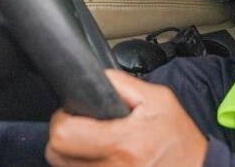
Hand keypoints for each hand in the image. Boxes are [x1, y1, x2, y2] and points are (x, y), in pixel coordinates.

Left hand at [46, 69, 208, 166]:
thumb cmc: (178, 137)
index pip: (63, 135)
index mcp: (123, 143)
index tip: (73, 114)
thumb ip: (120, 84)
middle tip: (82, 129)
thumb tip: (92, 76)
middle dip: (64, 138)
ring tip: (94, 144)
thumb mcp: (157, 98)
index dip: (63, 120)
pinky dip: (83, 165)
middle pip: (56, 155)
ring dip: (72, 155)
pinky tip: (98, 157)